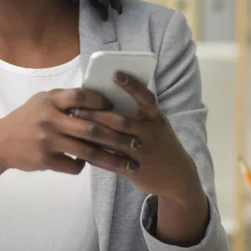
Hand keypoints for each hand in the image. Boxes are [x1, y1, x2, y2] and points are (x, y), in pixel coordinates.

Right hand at [0, 87, 140, 174]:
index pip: (80, 97)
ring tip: (128, 163)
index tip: (117, 108)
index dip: (101, 102)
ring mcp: (47, 141)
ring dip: (111, 159)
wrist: (0, 141)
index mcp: (50, 101)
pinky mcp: (45, 160)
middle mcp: (49, 119)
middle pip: (90, 128)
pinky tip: (90, 164)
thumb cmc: (26, 118)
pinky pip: (73, 166)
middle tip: (137, 142)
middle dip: (117, 137)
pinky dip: (83, 166)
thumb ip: (64, 99)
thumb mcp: (41, 101)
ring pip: (86, 152)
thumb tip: (97, 98)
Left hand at [70, 71, 201, 201]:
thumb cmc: (159, 142)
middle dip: (95, 114)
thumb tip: (104, 94)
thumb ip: (137, 112)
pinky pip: (109, 160)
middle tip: (74, 108)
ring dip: (90, 132)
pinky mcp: (133, 169)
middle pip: (120, 121)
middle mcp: (150, 134)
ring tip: (72, 125)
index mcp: (156, 118)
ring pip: (112, 141)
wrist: (178, 177)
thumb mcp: (155, 124)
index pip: (146, 98)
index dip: (132, 85)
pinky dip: (93, 153)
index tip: (116, 74)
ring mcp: (142, 153)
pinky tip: (78, 146)